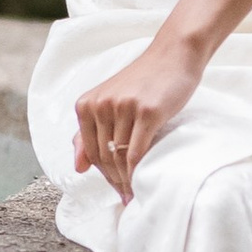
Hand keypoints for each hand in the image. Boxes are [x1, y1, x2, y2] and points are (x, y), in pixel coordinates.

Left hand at [72, 32, 207, 202]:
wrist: (174, 55)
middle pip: (103, 157)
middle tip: (126, 196)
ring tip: (134, 194)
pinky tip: (141, 183)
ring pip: (118, 157)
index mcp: (86, 103)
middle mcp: (100, 105)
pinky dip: (136, 173)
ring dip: (126, 181)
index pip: (89, 151)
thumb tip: (78, 167)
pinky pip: (135, 153)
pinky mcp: (147, 112)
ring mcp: (123, 107)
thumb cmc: (145, 82)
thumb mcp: (110, 102)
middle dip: (114, 181)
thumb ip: (89, 132)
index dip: (102, 174)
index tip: (116, 187)